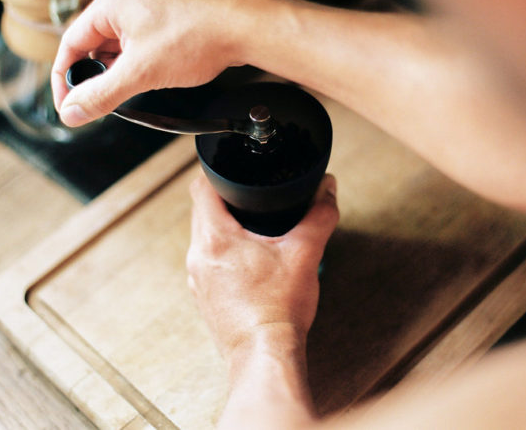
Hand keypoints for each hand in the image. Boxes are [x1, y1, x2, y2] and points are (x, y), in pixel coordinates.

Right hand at [50, 0, 257, 126]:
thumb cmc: (196, 36)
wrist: (241, 28)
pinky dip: (138, 65)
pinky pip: (139, 45)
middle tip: (100, 103)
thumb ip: (102, 95)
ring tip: (133, 90)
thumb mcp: (140, 73)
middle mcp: (126, 1)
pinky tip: (151, 78)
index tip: (68, 105)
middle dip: (95, 77)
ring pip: (118, 48)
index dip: (65, 79)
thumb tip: (73, 112)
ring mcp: (148, 9)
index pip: (70, 44)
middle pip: (93, 46)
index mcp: (110, 5)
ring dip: (119, 72)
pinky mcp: (166, 20)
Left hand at [186, 174, 338, 358]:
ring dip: (223, 228)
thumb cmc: (278, 310)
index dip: (217, 173)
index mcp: (214, 238)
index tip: (233, 169)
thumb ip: (319, 216)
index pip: (201, 188)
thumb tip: (327, 189)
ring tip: (251, 227)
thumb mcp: (305, 254)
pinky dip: (224, 254)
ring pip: (203, 238)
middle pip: (202, 211)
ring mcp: (197, 279)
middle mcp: (198, 257)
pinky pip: (208, 262)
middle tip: (249, 196)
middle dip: (224, 200)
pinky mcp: (204, 297)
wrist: (265, 356)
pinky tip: (248, 261)